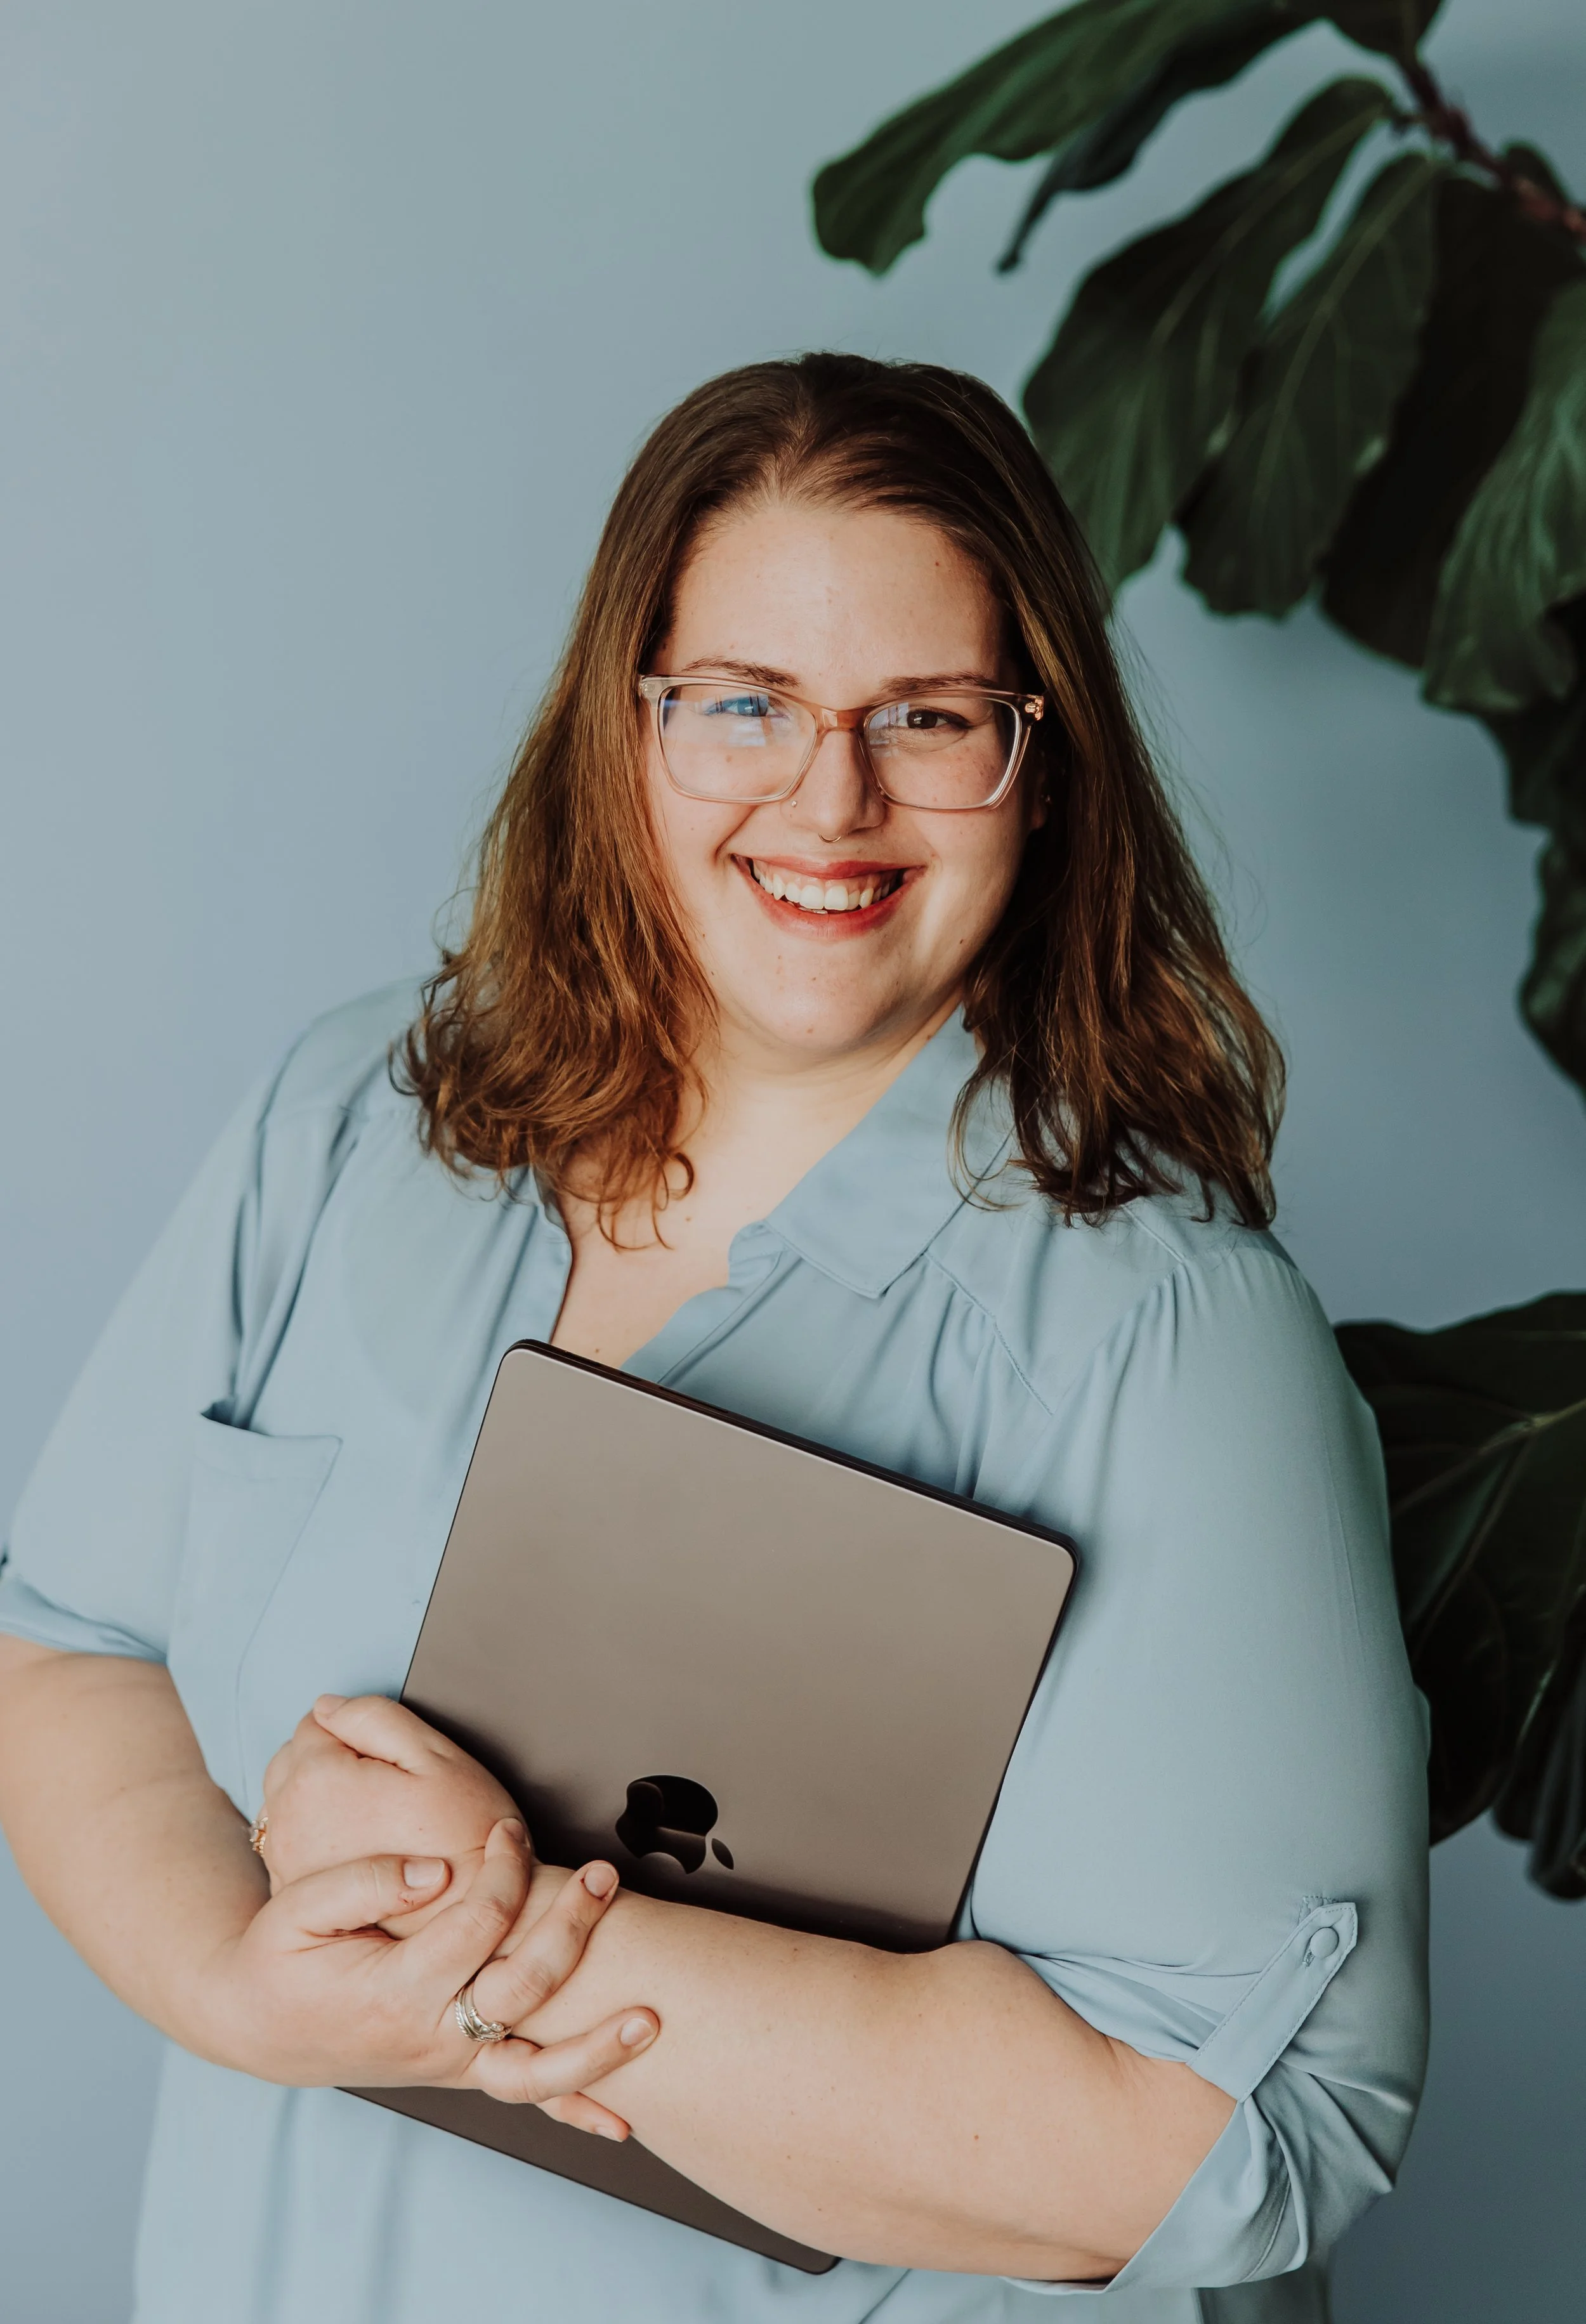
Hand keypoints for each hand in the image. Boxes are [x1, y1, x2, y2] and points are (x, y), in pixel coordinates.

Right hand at [204, 1817, 657, 2135]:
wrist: (259, 2024)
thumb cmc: (279, 1957)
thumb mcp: (300, 1908)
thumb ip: (366, 1882)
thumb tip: (434, 1870)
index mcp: (392, 1990)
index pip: (475, 1923)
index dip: (502, 1869)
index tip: (510, 1830)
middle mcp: (428, 2037)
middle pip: (521, 1987)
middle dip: (572, 1928)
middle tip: (604, 1876)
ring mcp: (448, 2062)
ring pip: (533, 2072)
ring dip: (596, 2049)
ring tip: (651, 2017)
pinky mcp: (459, 2070)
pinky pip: (524, 2097)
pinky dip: (575, 2108)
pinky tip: (622, 2123)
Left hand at [260, 1694, 513, 1935]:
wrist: (472, 1924)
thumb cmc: (464, 1840)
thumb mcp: (437, 1758)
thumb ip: (376, 1718)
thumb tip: (328, 1707)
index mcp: (318, 1777)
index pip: (316, 1721)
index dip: (358, 1731)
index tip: (392, 1757)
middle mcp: (288, 1819)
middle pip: (291, 1758)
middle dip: (328, 1758)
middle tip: (384, 1783)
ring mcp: (285, 1861)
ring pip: (285, 1800)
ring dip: (316, 1797)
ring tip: (371, 1815)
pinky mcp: (293, 1893)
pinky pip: (288, 1841)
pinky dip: (313, 1834)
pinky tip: (356, 1846)